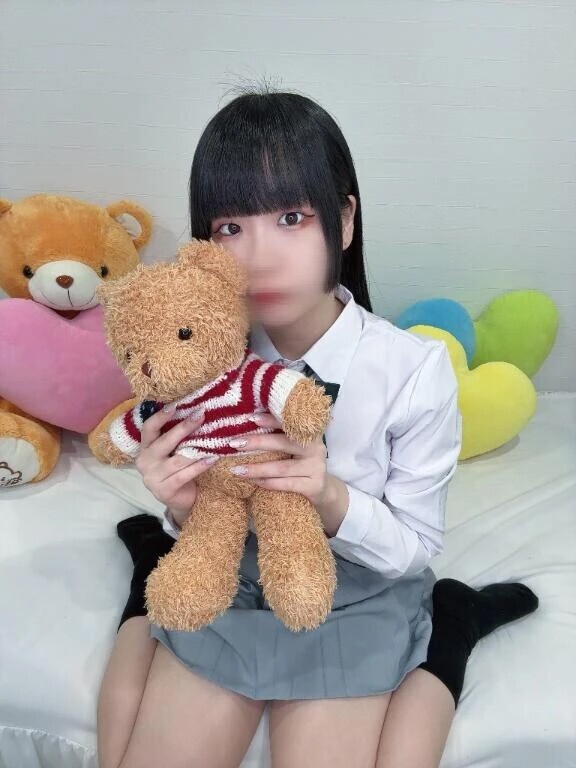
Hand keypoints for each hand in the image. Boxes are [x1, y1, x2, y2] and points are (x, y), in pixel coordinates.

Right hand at [135, 406, 216, 525]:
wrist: (181, 500)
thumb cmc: (178, 470)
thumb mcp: (173, 452)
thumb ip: (177, 437)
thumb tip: (196, 411)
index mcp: (145, 449)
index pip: (148, 429)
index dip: (160, 416)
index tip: (176, 405)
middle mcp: (144, 462)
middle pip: (164, 442)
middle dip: (183, 428)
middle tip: (200, 415)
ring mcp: (152, 478)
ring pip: (177, 460)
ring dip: (196, 448)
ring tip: (213, 438)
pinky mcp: (164, 491)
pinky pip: (184, 475)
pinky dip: (199, 466)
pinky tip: (213, 458)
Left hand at [228, 413, 348, 535]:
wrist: (323, 490)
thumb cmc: (301, 464)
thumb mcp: (295, 448)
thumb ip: (279, 436)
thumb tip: (248, 424)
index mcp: (310, 433)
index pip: (289, 423)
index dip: (271, 420)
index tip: (250, 418)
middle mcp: (316, 447)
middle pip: (283, 443)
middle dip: (257, 443)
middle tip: (234, 443)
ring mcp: (317, 467)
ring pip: (282, 467)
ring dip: (257, 469)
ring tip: (237, 470)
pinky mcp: (314, 486)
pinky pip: (287, 484)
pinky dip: (269, 483)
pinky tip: (254, 482)